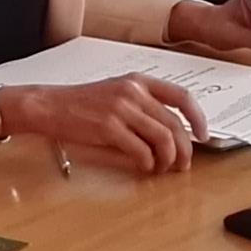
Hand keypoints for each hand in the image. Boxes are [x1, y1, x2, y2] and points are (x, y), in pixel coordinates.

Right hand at [7, 76, 206, 172]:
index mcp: (139, 81)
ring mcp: (121, 108)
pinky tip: (144, 167)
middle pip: (174, 124)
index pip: (181, 96)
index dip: (198, 118)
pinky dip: (148, 163)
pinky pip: (141, 150)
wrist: (48, 106)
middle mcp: (133, 92)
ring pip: (163, 138)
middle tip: (183, 164)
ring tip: (162, 168)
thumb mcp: (115, 93)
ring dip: (168, 159)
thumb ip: (142, 106)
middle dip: (184, 149)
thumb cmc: (79, 104)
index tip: (202, 135)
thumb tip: (170, 132)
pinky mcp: (108, 127)